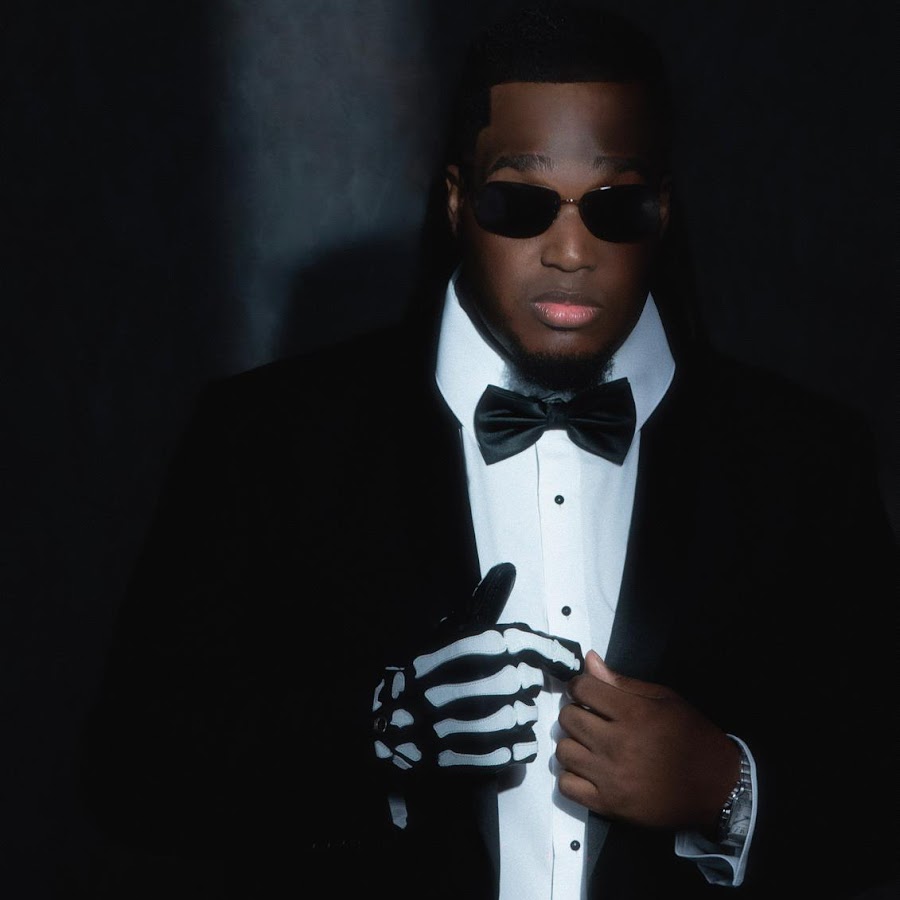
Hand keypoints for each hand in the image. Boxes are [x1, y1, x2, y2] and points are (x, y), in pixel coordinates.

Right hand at [374, 563, 583, 772]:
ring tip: (501, 713)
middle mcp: (479, 679)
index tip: (571, 661)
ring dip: (521, 716)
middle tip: (507, 688)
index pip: (528, 644)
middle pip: (529, 681)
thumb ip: (484, 602)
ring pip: (527, 716)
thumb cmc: (424, 672)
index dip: (555, 653)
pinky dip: (518, 744)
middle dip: (523, 685)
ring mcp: (479, 719)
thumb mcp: (450, 629)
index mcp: (474, 645)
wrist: (390, 720)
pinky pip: (520, 748)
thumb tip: (507, 571)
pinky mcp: (477, 753)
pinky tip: (504, 737)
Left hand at [556, 651, 739, 829]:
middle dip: (576, 712)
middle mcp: (618, 744)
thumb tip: (590, 660)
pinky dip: (571, 776)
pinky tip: (587, 770)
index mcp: (634, 714)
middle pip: (568, 718)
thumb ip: (623, 682)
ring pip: (564, 751)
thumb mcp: (665, 700)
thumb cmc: (693, 738)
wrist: (718, 789)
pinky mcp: (609, 805)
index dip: (580, 686)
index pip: (582, 688)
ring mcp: (611, 777)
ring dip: (573, 744)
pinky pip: (567, 786)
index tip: (587, 692)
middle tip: (591, 719)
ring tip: (590, 745)